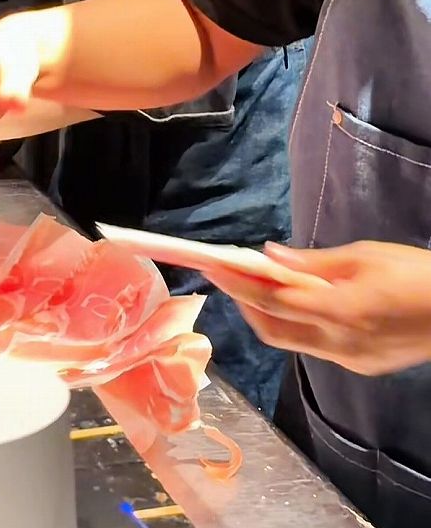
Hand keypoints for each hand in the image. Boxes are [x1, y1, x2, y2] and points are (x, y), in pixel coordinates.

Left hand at [206, 241, 430, 375]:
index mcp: (338, 313)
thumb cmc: (415, 273)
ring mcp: (348, 360)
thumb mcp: (364, 256)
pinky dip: (293, 324)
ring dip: (265, 315)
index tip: (211, 264)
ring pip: (290, 341)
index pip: (270, 300)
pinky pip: (313, 346)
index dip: (236, 282)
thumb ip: (312, 262)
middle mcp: (337, 345)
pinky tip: (292, 304)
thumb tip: (269, 255)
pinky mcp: (359, 366)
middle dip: (243, 303)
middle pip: (272, 330)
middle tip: (227, 274)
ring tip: (253, 284)